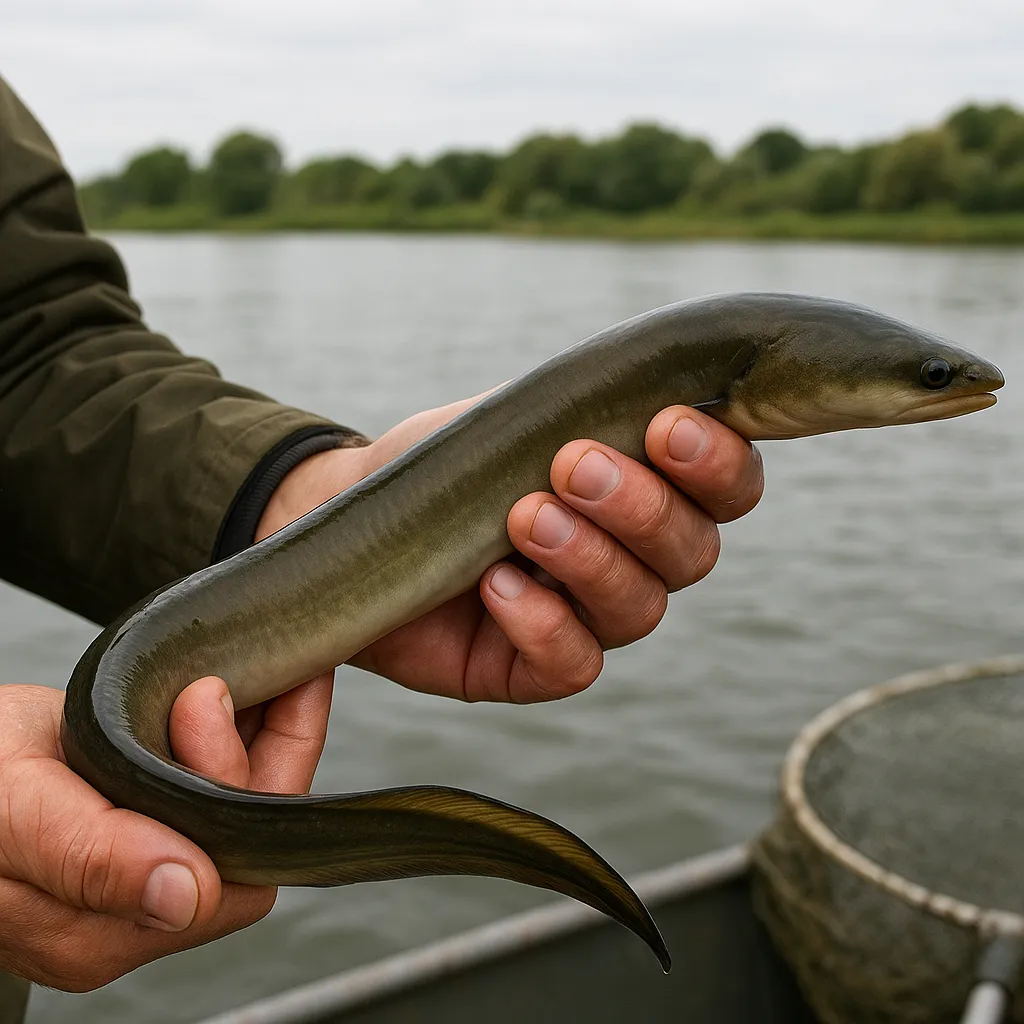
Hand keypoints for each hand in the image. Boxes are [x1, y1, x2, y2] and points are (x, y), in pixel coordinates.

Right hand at [0, 678, 327, 990]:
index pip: (227, 876)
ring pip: (242, 810)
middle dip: (259, 750)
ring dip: (262, 737)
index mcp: (98, 935)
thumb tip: (187, 897)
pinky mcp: (153, 831)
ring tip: (259, 674)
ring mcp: (145, 876)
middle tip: (224, 676)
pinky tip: (250, 691)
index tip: (204, 696)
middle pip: (246, 841)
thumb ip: (93, 856)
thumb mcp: (14, 810)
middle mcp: (133, 919)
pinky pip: (221, 789)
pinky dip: (244, 735)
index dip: (234, 781)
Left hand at [250, 397, 764, 702]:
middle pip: (691, 552)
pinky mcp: (532, 667)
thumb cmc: (445, 460)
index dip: (717, 465)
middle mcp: (631, 559)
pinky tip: (494, 586)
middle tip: (572, 464)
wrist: (354, 513)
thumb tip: (662, 389)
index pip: (725, 488)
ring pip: (638, 608)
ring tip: (524, 517)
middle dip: (641, 506)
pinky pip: (572, 664)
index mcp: (646, 491)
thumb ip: (590, 407)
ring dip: (589, 559)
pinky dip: (542, 622)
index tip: (666, 427)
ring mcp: (585, 617)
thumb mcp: (515, 417)